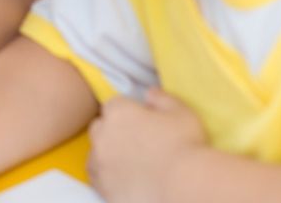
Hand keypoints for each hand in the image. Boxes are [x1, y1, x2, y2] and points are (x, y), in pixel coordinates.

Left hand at [88, 89, 207, 202]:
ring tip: (131, 162)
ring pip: (96, 152)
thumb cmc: (185, 146)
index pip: (115, 104)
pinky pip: (98, 177)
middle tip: (137, 141)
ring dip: (108, 153)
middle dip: (113, 130)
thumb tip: (149, 92)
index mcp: (119, 113)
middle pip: (100, 127)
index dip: (129, 111)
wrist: (182, 188)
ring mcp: (99, 163)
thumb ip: (162, 98)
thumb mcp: (182, 113)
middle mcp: (102, 135)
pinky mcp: (101, 187)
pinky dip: (107, 175)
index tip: (144, 121)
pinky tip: (125, 178)